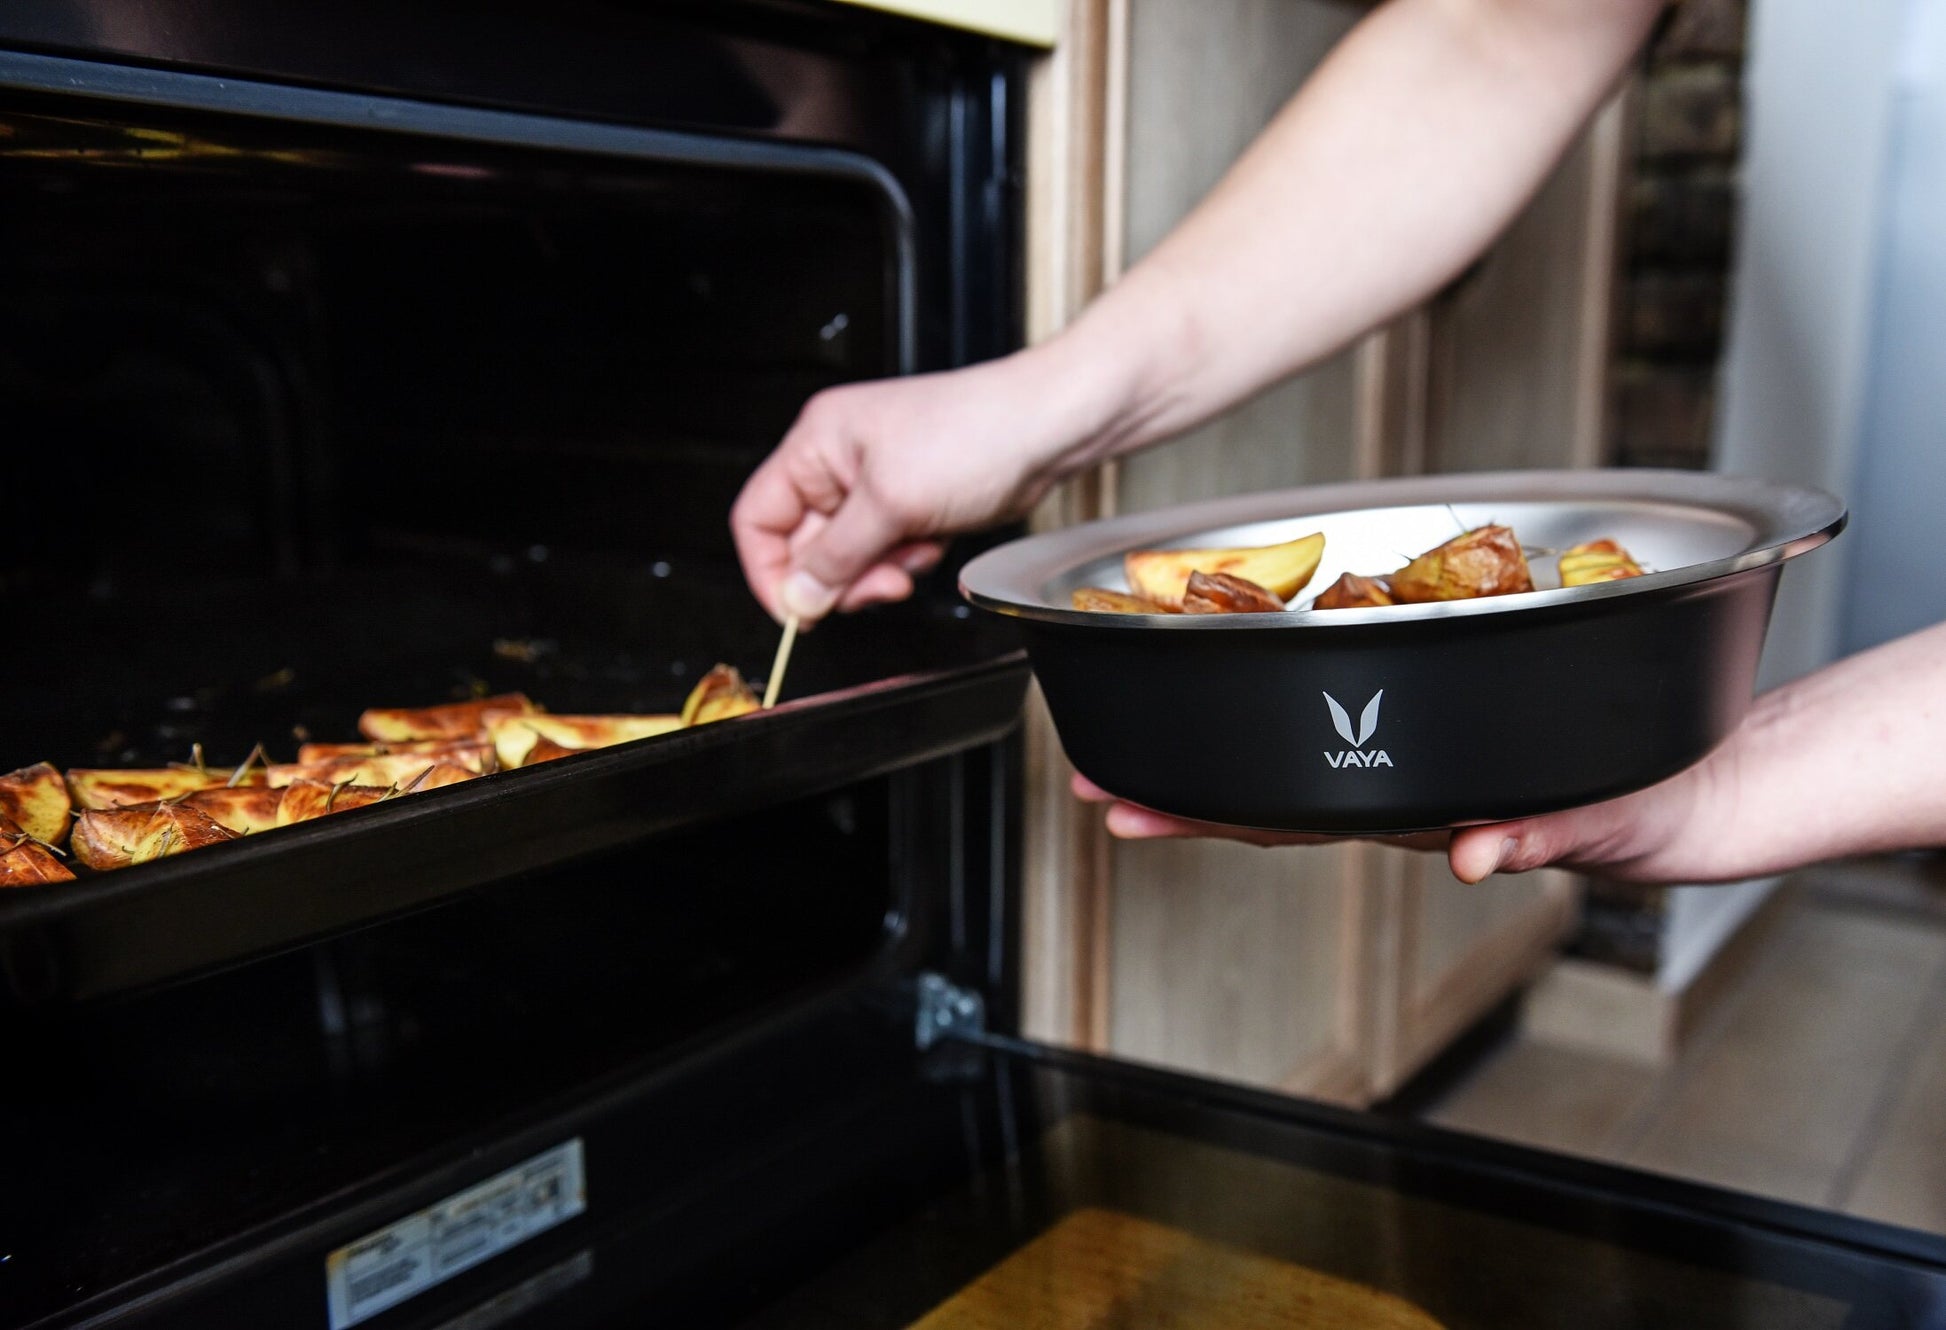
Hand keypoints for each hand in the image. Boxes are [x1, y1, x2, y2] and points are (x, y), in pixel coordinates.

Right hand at [731, 347, 1113, 622]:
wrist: (1048, 429)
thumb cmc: (977, 432)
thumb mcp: (892, 503)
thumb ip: (837, 557)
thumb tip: (798, 597)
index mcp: (817, 442)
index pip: (758, 517)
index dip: (770, 570)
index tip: (798, 610)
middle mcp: (839, 461)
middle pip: (805, 544)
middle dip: (842, 574)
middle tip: (877, 585)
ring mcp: (876, 484)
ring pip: (848, 556)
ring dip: (878, 570)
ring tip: (913, 556)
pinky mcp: (910, 503)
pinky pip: (885, 552)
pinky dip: (906, 560)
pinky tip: (933, 543)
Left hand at [1071, 742, 1729, 883]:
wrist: (1716, 784)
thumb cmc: (1666, 805)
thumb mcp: (1610, 821)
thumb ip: (1544, 833)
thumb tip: (1477, 854)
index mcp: (1426, 808)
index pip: (1290, 812)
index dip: (1200, 810)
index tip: (1122, 806)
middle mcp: (1406, 789)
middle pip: (1268, 790)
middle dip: (1174, 786)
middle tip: (1088, 778)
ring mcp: (1423, 761)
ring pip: (1300, 754)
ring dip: (1216, 745)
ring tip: (1137, 734)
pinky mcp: (1453, 723)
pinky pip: (1359, 709)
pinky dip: (1296, 699)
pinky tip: (1249, 682)